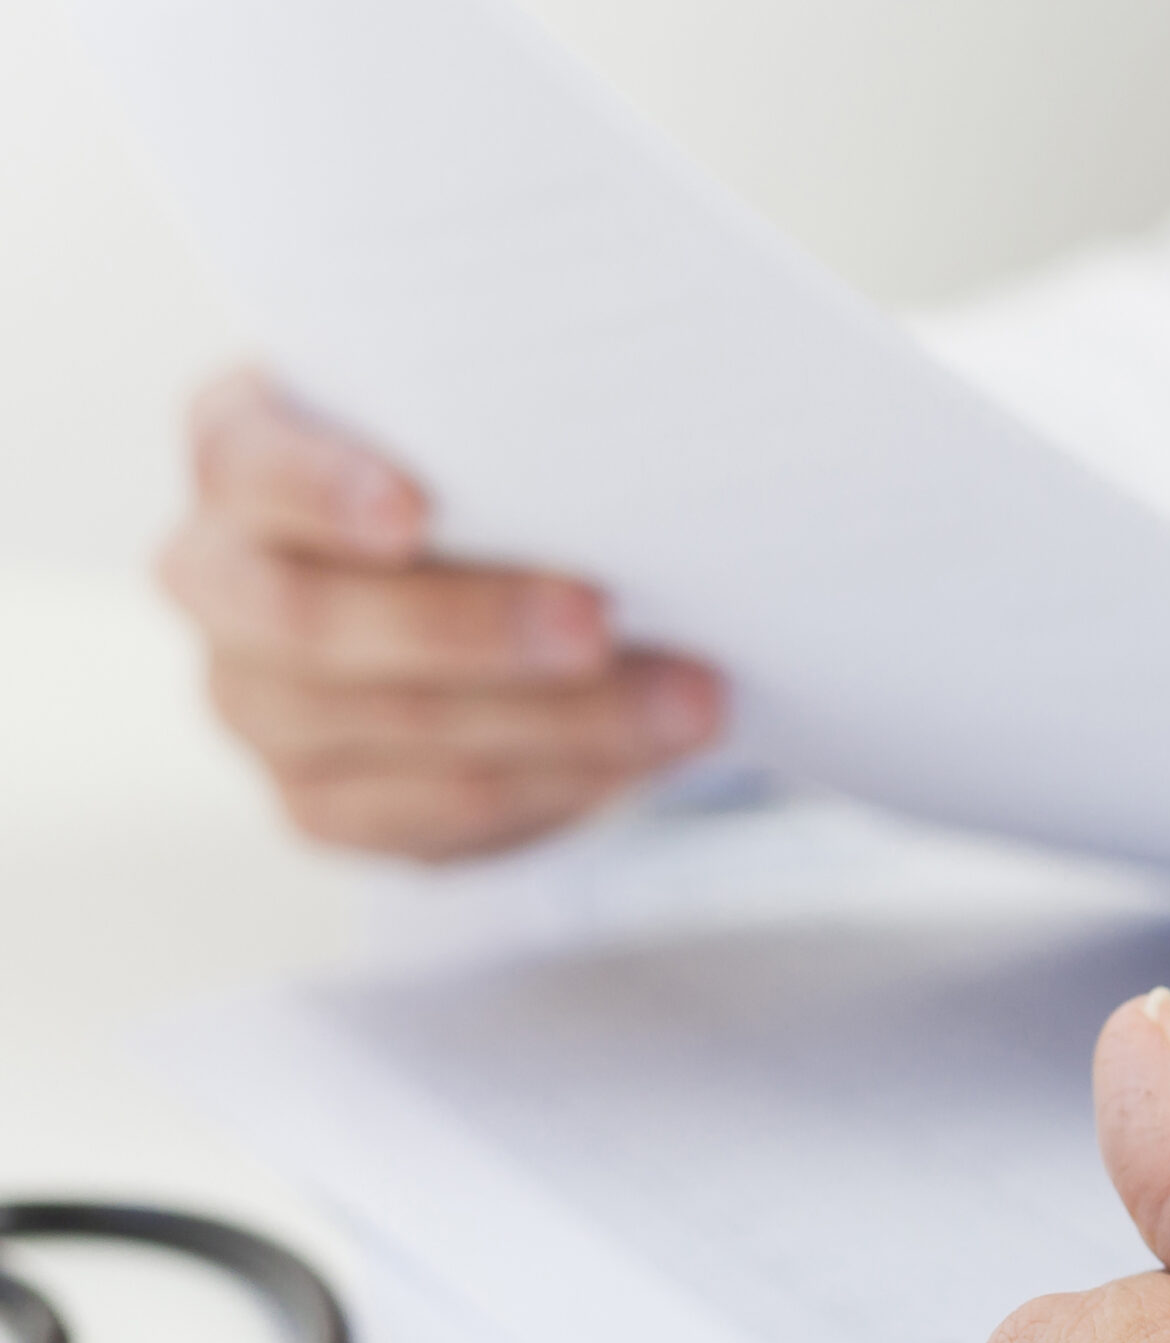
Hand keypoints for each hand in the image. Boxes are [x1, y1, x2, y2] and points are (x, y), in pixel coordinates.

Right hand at [159, 370, 726, 857]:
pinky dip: (555, 784)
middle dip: (475, 626)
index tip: (412, 508)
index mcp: (239, 456)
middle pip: (321, 622)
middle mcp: (216, 581)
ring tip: (683, 703)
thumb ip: (493, 438)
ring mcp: (256, 706)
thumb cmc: (476, 492)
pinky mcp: (317, 805)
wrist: (470, 611)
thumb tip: (619, 459)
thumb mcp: (470, 440)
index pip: (252, 468)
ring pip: (405, 727)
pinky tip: (638, 761)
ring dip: (562, 721)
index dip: (325, 492)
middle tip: (599, 620)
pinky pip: (441, 809)